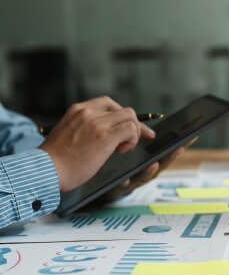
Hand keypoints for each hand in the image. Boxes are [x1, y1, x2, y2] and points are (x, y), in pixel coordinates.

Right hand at [39, 96, 155, 191]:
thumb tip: (99, 134)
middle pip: (123, 110)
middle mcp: (88, 113)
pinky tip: (121, 150)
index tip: (129, 127)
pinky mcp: (104, 136)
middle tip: (135, 140)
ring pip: (130, 117)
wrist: (47, 170)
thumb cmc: (56, 160)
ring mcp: (97, 123)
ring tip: (123, 148)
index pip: (108, 104)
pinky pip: (131, 129)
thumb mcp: (68, 134)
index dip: (122, 115)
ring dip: (134, 133)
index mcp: (78, 111)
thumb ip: (83, 128)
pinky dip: (132, 140)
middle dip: (134, 125)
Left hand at [99, 137, 197, 201]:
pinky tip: (125, 178)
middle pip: (162, 163)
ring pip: (145, 176)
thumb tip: (148, 122)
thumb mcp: (131, 145)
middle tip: (179, 149)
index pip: (168, 149)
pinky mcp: (120, 186)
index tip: (192, 136)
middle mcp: (146, 169)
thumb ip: (138, 135)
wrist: (102, 180)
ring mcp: (135, 178)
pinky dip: (126, 181)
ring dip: (150, 170)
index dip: (181, 144)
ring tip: (154, 164)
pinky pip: (124, 183)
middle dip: (171, 156)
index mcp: (151, 158)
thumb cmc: (120, 161)